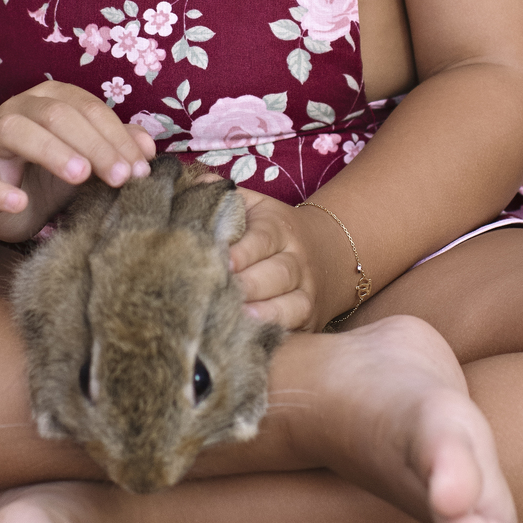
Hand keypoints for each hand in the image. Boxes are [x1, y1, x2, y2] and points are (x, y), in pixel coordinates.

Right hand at [0, 82, 155, 241]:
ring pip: (17, 132)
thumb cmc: (52, 174)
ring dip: (52, 152)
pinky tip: (19, 201)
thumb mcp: (89, 159)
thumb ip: (116, 146)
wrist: (6, 201)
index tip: (140, 168)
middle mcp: (20, 110)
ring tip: (80, 176)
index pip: (88, 109)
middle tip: (120, 177)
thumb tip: (148, 149)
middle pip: (57, 115)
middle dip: (94, 145)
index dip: (116, 136)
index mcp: (51, 99)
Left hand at [228, 190, 354, 330]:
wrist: (328, 253)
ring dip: (263, 313)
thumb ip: (225, 197)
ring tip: (237, 318)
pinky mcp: (310, 319)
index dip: (242, 253)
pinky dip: (276, 332)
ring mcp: (307, 292)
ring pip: (290, 304)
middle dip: (248, 285)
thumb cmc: (273, 231)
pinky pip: (296, 327)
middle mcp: (297, 260)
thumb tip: (194, 185)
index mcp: (279, 228)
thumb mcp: (255, 206)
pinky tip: (253, 337)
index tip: (220, 263)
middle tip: (219, 293)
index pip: (262, 239)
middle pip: (276, 274)